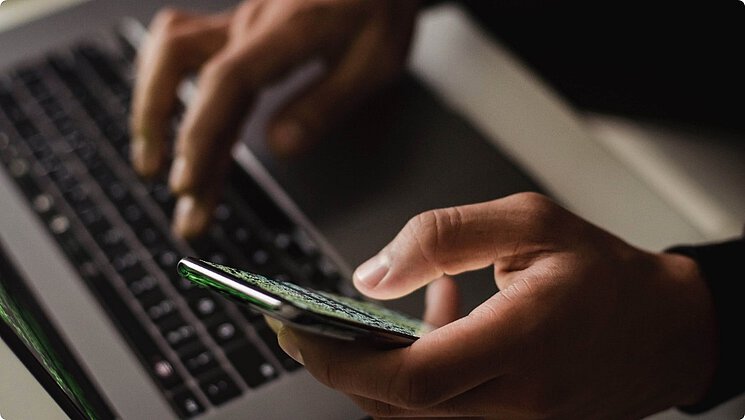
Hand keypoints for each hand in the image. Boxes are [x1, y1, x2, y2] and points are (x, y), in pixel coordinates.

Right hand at [129, 0, 420, 237]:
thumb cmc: (379, 6)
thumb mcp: (375, 60)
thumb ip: (326, 103)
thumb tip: (279, 145)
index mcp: (287, 32)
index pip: (226, 83)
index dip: (201, 134)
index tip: (189, 181)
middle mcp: (251, 24)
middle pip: (187, 72)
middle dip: (170, 139)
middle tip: (179, 198)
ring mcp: (239, 22)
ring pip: (170, 51)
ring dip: (151, 105)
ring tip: (151, 158)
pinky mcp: (238, 27)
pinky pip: (182, 45)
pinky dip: (164, 82)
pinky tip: (164, 113)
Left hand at [273, 192, 716, 418]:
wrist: (666, 329)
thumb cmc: (604, 273)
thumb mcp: (527, 222)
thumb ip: (441, 237)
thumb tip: (371, 275)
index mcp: (521, 342)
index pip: (411, 380)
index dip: (342, 363)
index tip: (297, 336)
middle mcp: (519, 399)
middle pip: (399, 409)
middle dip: (342, 371)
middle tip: (312, 331)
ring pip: (415, 419)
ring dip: (382, 373)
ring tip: (391, 320)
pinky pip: (445, 418)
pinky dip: (419, 383)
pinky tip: (437, 332)